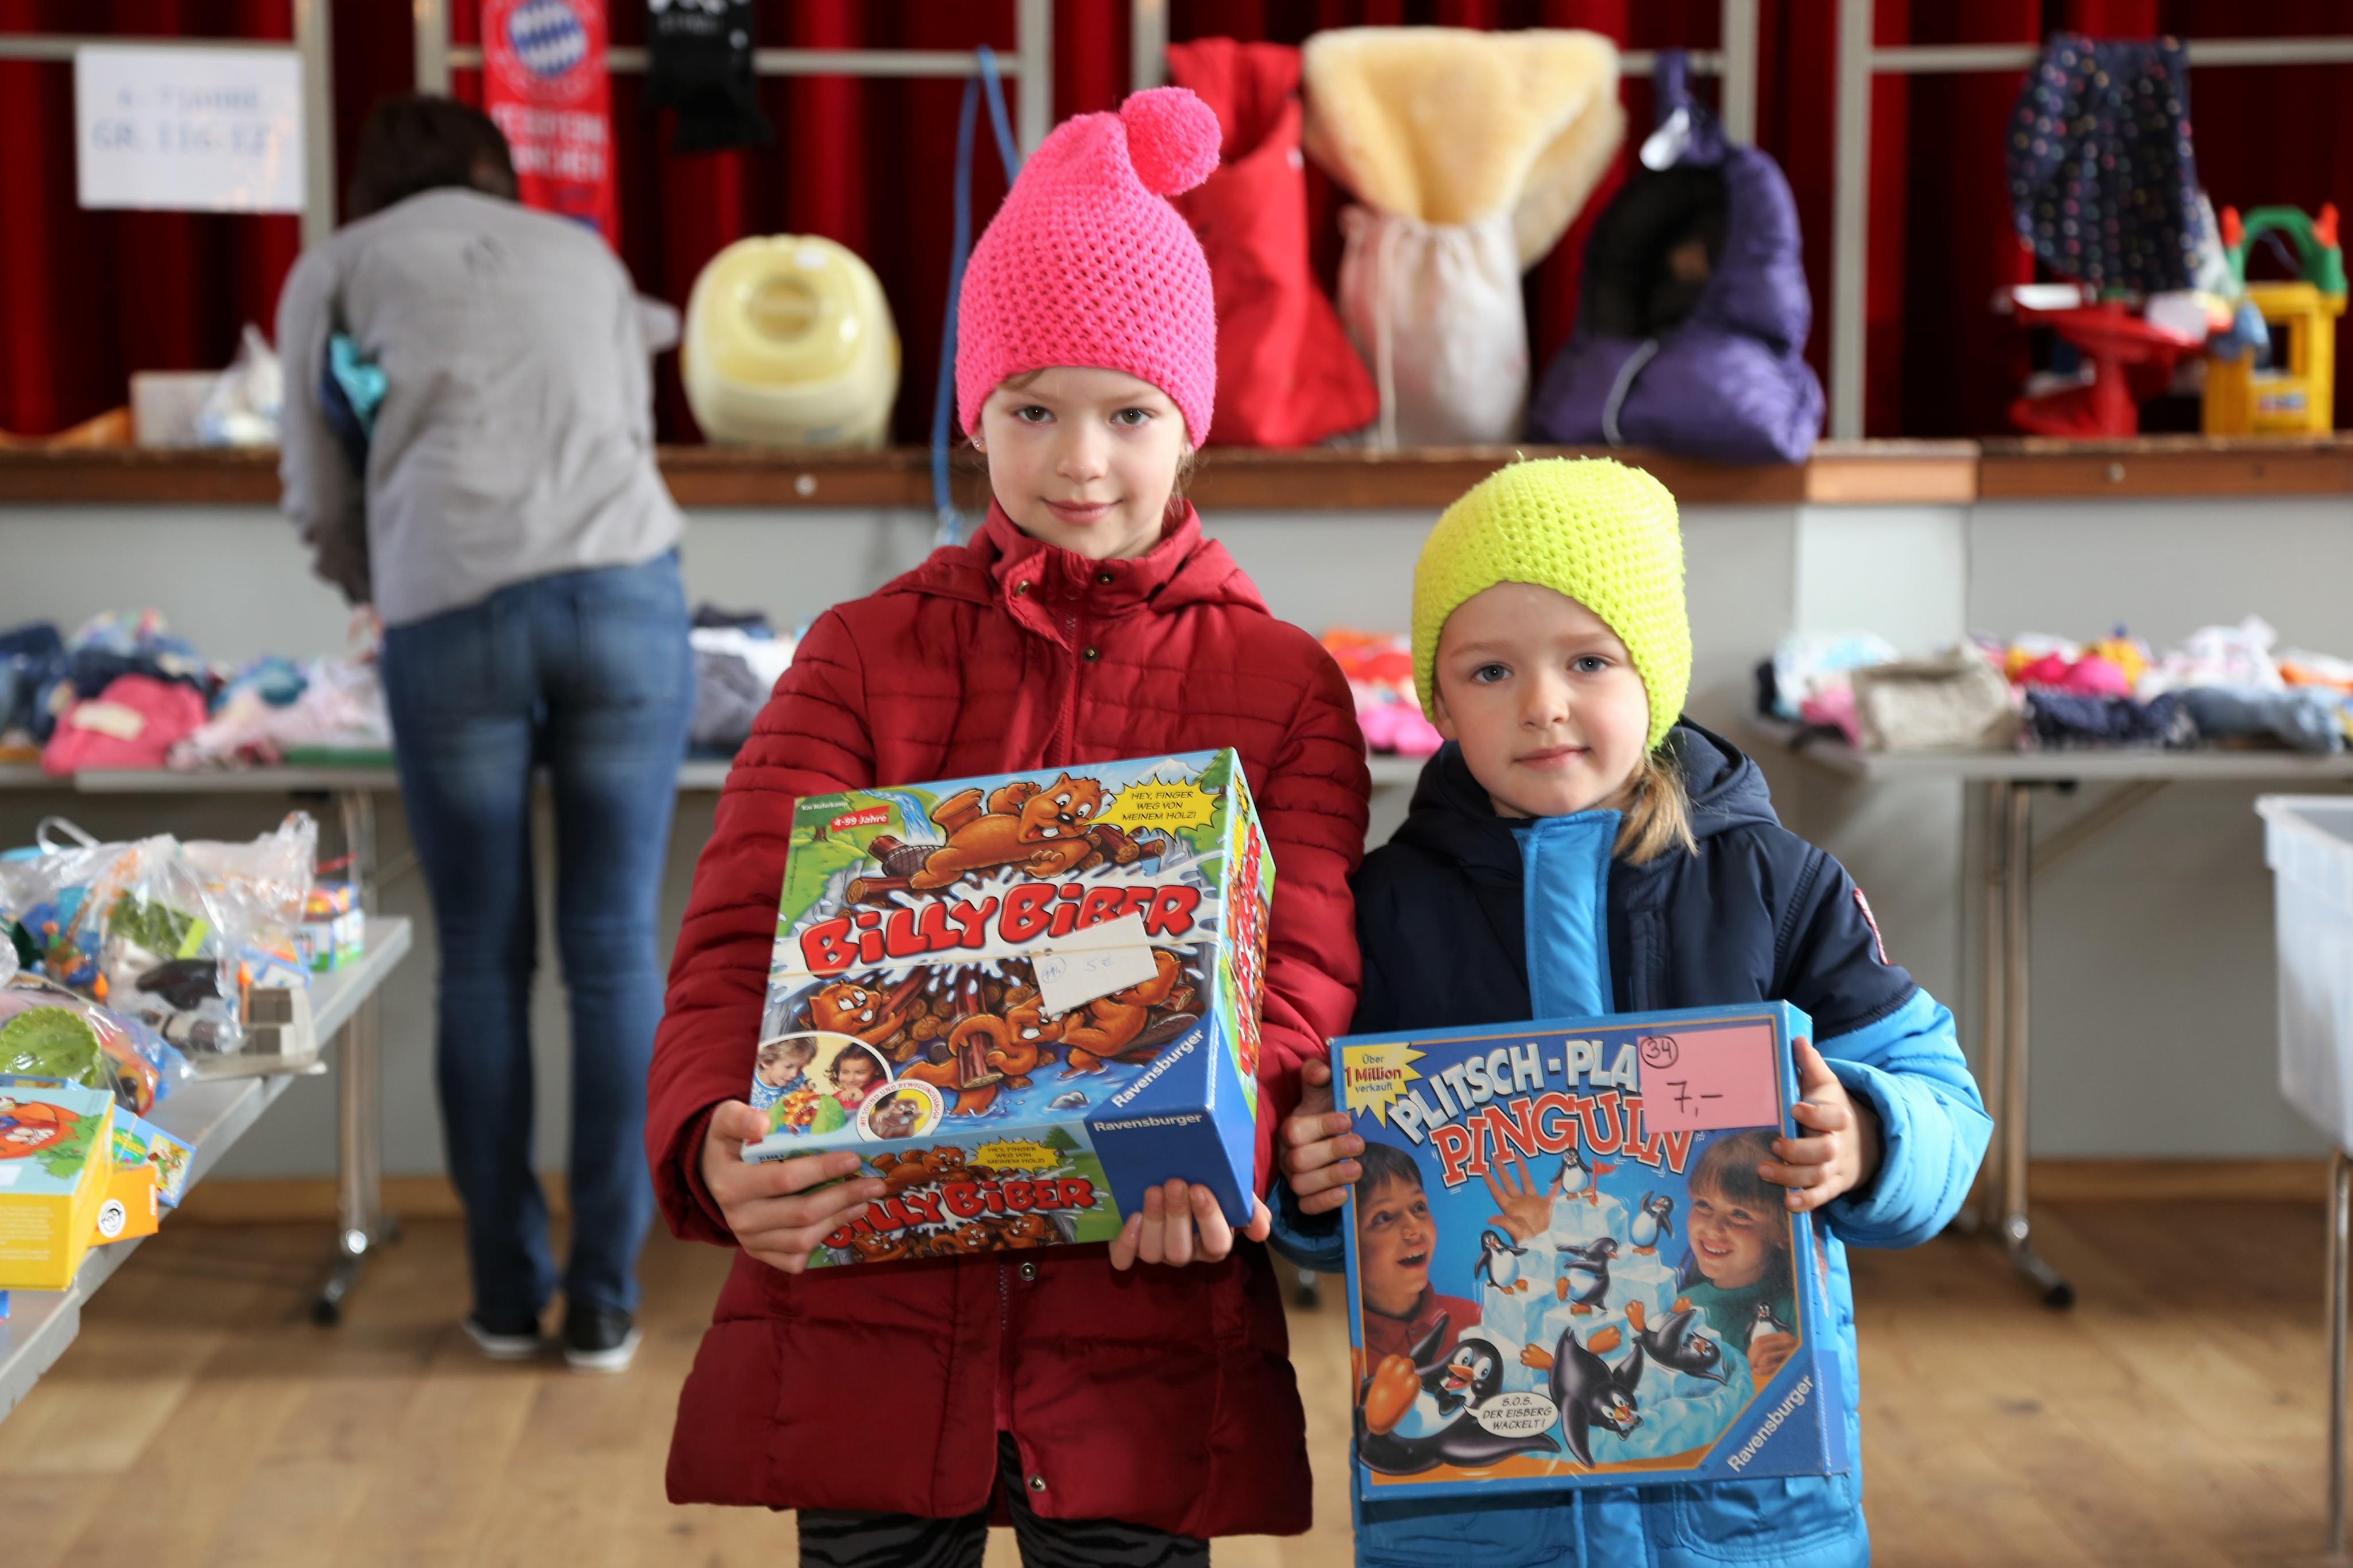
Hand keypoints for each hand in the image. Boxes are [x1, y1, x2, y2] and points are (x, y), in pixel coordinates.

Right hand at [698, 1101, 884, 1273]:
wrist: (711, 1176)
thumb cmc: (728, 1144)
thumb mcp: (723, 1121)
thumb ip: (739, 1118)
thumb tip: (762, 1122)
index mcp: (732, 1185)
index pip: (785, 1180)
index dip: (822, 1170)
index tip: (854, 1159)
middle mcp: (739, 1218)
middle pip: (801, 1213)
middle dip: (843, 1198)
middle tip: (875, 1184)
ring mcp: (749, 1240)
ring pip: (802, 1239)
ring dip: (839, 1220)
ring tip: (864, 1201)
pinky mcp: (758, 1253)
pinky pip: (794, 1259)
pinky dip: (821, 1243)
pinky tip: (840, 1220)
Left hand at [1108, 1179, 1271, 1269]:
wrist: (1174, 1173)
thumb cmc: (1208, 1183)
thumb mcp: (1233, 1191)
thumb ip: (1249, 1207)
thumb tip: (1260, 1230)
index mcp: (1213, 1242)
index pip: (1216, 1244)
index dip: (1209, 1219)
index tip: (1201, 1188)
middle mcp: (1185, 1252)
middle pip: (1180, 1251)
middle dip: (1178, 1216)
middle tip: (1175, 1183)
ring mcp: (1157, 1251)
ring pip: (1153, 1253)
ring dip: (1153, 1222)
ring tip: (1154, 1190)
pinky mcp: (1130, 1247)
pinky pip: (1124, 1259)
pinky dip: (1127, 1242)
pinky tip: (1133, 1217)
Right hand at [1279, 1058, 1361, 1214]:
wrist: (1341, 1135)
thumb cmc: (1331, 1110)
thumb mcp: (1325, 1089)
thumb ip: (1317, 1073)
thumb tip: (1321, 1071)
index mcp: (1291, 1128)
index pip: (1296, 1130)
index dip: (1322, 1126)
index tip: (1348, 1120)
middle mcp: (1288, 1154)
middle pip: (1299, 1160)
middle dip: (1331, 1152)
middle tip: (1359, 1144)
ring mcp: (1295, 1178)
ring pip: (1301, 1185)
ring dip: (1331, 1177)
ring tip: (1358, 1169)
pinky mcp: (1305, 1198)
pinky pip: (1306, 1206)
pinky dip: (1324, 1202)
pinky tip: (1345, 1194)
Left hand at [1482, 1147, 1554, 1243]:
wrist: (1541, 1245)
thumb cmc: (1525, 1240)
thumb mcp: (1514, 1232)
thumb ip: (1504, 1223)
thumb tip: (1489, 1220)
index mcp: (1510, 1207)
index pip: (1498, 1192)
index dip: (1491, 1182)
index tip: (1484, 1171)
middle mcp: (1519, 1202)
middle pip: (1509, 1182)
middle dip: (1502, 1170)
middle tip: (1495, 1157)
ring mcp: (1532, 1202)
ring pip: (1526, 1182)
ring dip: (1522, 1170)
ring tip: (1517, 1157)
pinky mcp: (1545, 1205)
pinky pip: (1551, 1194)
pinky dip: (1554, 1188)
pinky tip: (1558, 1180)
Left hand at [1748, 1331, 1799, 1383]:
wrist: (1815, 1362)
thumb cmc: (1796, 1357)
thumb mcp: (1784, 1348)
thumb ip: (1771, 1347)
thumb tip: (1751, 1355)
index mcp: (1783, 1337)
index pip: (1760, 1340)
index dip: (1751, 1350)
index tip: (1748, 1358)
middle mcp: (1787, 1342)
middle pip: (1761, 1347)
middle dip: (1752, 1357)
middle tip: (1750, 1365)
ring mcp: (1790, 1353)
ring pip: (1765, 1356)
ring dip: (1756, 1363)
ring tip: (1755, 1369)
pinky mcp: (1791, 1364)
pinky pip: (1773, 1367)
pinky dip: (1762, 1370)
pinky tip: (1758, 1372)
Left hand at [1759, 1039, 1881, 1212]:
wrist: (1866, 1141)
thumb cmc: (1833, 1108)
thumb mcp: (1827, 1084)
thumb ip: (1811, 1064)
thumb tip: (1796, 1038)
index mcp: (1838, 1116)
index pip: (1834, 1116)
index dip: (1816, 1114)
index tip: (1794, 1108)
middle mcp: (1839, 1143)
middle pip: (1825, 1150)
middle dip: (1799, 1149)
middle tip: (1774, 1143)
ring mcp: (1837, 1167)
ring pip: (1818, 1176)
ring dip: (1791, 1176)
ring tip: (1763, 1170)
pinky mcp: (1833, 1185)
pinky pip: (1822, 1198)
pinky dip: (1806, 1202)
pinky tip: (1787, 1203)